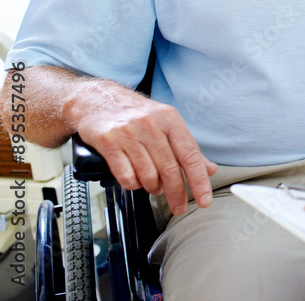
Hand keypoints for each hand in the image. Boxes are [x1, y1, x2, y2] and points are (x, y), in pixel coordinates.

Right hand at [67, 82, 216, 214]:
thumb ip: (187, 147)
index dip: (199, 180)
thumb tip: (208, 169)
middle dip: (176, 193)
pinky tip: (135, 181)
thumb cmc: (136, 113)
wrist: (97, 98)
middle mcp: (151, 125)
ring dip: (153, 188)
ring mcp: (129, 133)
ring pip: (148, 174)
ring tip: (154, 188)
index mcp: (170, 119)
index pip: (190, 155)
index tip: (204, 200)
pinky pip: (125, 175)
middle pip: (169, 168)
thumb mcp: (166, 122)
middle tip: (178, 206)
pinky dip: (133, 184)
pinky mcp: (108, 142)